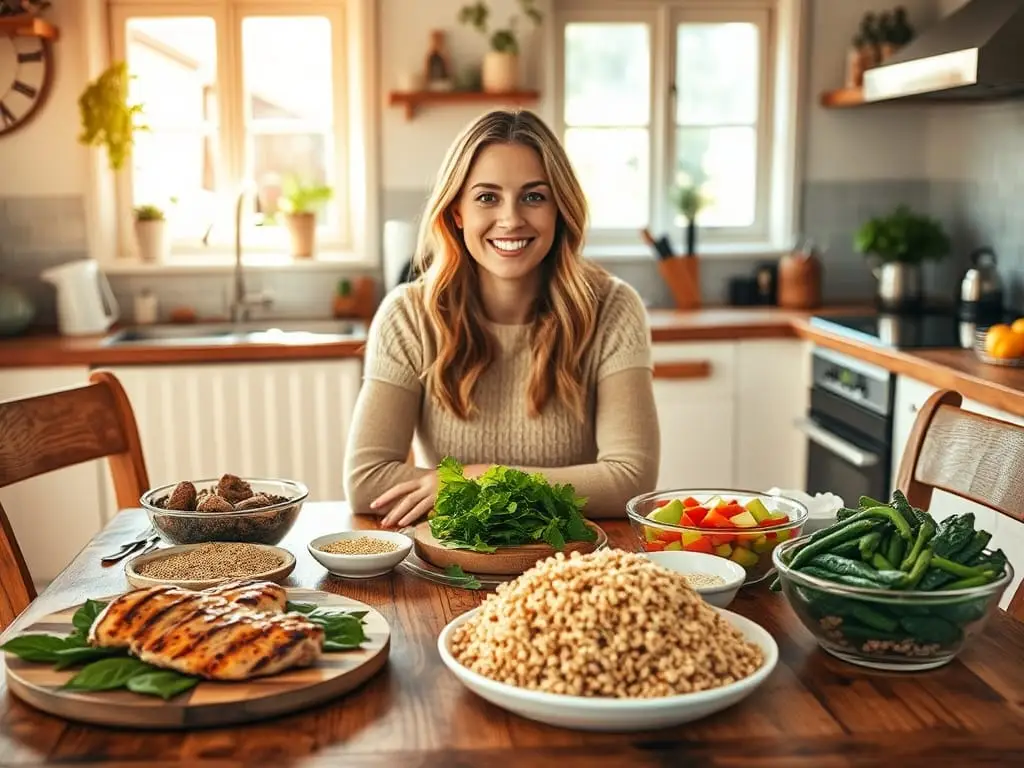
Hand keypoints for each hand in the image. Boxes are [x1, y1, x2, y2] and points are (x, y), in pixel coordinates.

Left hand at [373, 464, 490, 528]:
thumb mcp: (444, 486)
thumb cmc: (463, 484)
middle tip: (375, 514)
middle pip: (402, 492)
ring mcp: (433, 488)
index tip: (375, 504)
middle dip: (386, 504)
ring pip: (410, 501)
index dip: (388, 496)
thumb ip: (432, 495)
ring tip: (387, 524)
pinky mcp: (440, 496)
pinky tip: (404, 522)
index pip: (402, 487)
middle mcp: (427, 481)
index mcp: (426, 478)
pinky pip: (422, 507)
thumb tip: (422, 508)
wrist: (480, 477)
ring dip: (397, 514)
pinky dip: (412, 515)